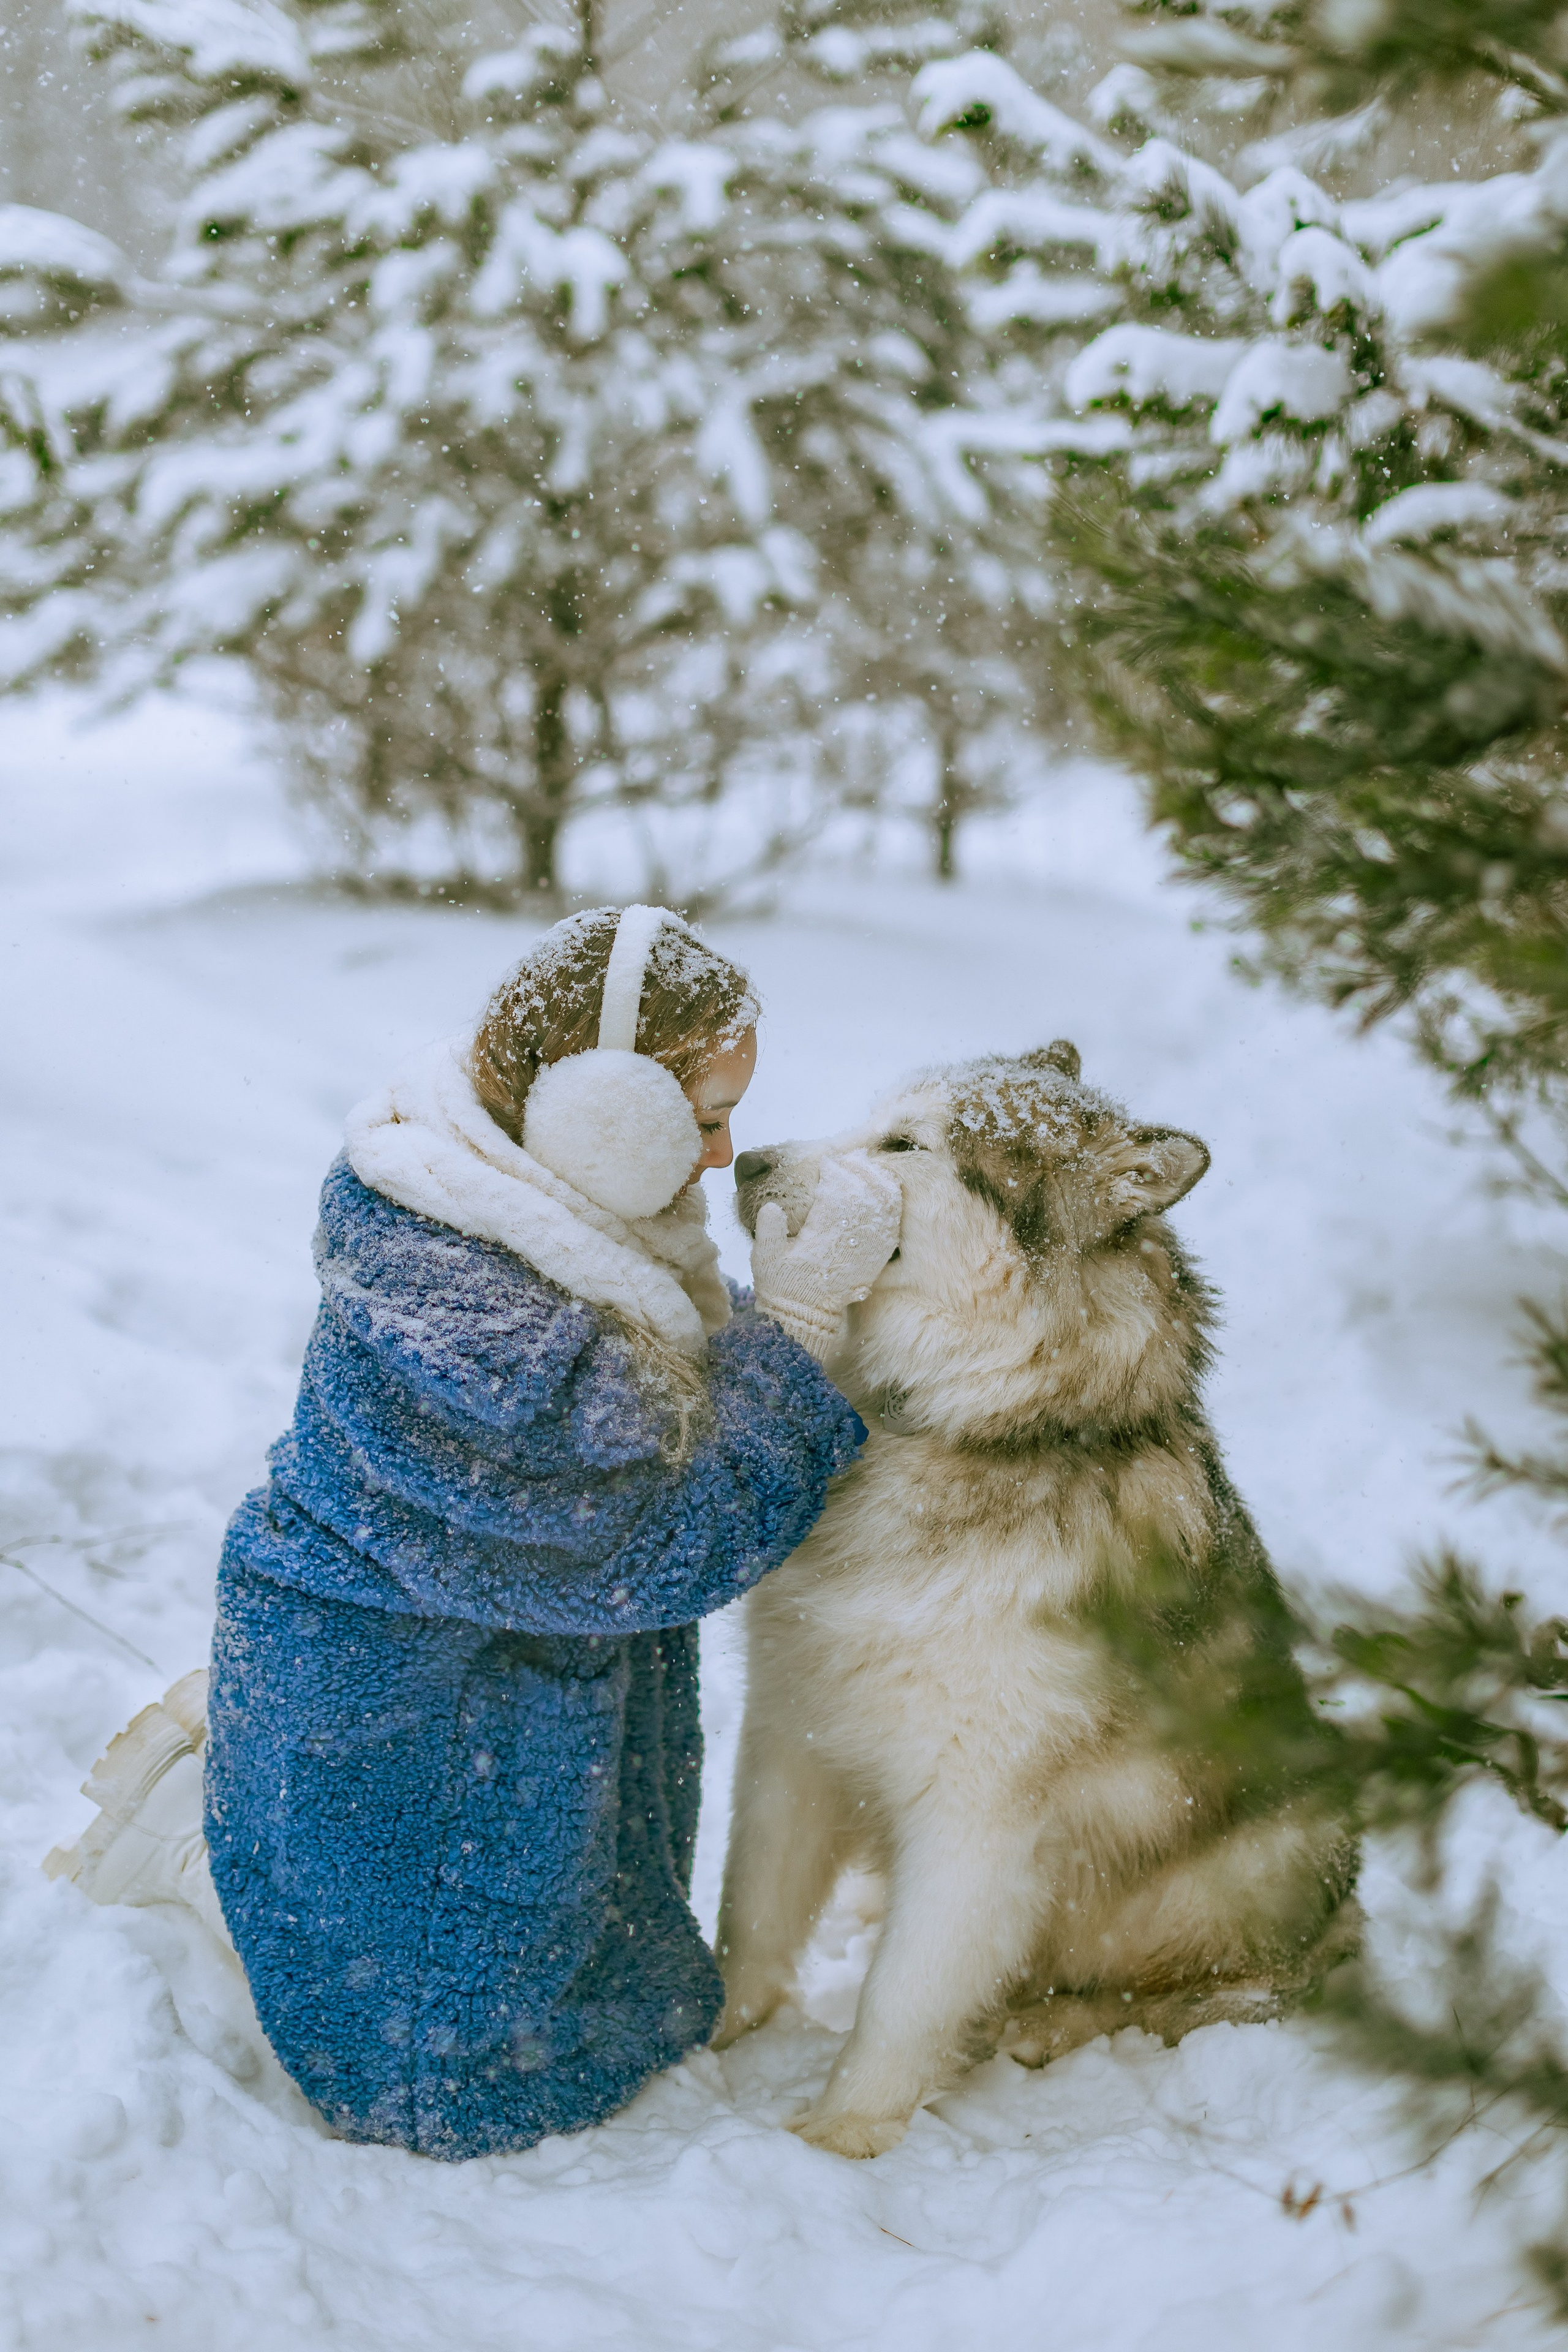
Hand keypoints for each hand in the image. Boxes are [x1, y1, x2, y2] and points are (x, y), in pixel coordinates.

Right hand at [751, 1149, 901, 1358]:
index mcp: (822, 1238)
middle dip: (857, 1172)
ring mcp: (867, 1251)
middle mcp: (850, 1243)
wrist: (807, 1318)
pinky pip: (891, 1225)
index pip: (835, 1196)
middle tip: (848, 1157)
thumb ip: (768, 1232)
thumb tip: (772, 1208)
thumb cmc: (783, 1287)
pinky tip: (886, 1188)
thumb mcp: (766, 1260)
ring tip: (866, 1165)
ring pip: (881, 1208)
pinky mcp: (876, 1258)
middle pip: (863, 1196)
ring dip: (876, 1182)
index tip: (826, 1163)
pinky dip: (890, 1203)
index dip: (833, 1175)